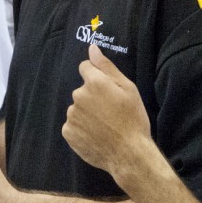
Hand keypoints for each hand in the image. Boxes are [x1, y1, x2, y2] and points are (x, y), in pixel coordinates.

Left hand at [62, 45, 150, 174]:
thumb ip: (106, 67)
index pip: (85, 67)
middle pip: (82, 89)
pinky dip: (81, 127)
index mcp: (94, 83)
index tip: (107, 89)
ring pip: (78, 107)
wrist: (128, 154)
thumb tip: (92, 48)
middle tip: (110, 110)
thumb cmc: (133, 118)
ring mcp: (71, 115)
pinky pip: (73, 123)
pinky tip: (95, 134)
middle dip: (92, 95)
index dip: (97, 76)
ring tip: (104, 125)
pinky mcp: (68, 132)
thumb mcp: (127, 88)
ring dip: (87, 112)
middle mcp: (78, 96)